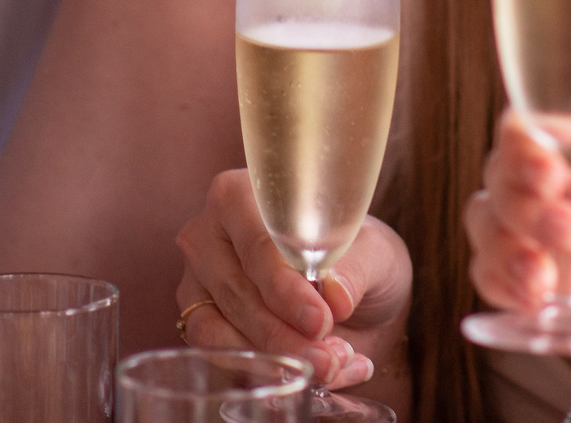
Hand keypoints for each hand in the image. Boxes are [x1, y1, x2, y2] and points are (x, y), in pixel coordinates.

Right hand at [174, 170, 410, 390]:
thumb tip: (335, 296)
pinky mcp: (197, 319)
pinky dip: (258, 370)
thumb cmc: (356, 254)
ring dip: (274, 357)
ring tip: (326, 367)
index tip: (320, 321)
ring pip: (220, 327)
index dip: (286, 288)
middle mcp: (208, 232)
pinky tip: (299, 375)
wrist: (353, 288)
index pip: (258, 246)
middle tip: (328, 359)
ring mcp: (196, 278)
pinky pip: (214, 351)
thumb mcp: (374, 254)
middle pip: (238, 291)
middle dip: (285, 334)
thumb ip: (356, 270)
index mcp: (242, 194)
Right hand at [464, 95, 570, 312]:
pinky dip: (502, 283)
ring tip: (544, 279)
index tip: (549, 175)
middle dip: (523, 201)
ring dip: (504, 244)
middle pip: (510, 164)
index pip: (553, 112)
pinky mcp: (558, 277)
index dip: (533, 140)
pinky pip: (501, 271)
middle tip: (567, 232)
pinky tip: (533, 299)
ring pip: (494, 215)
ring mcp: (566, 224)